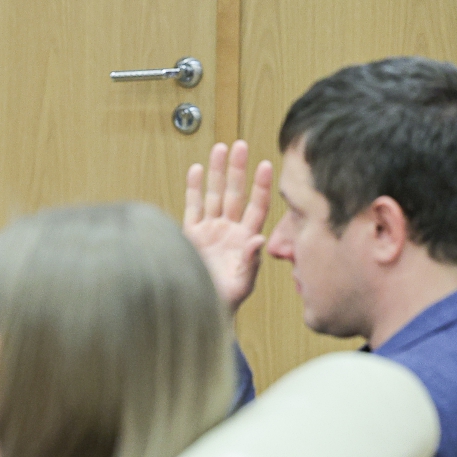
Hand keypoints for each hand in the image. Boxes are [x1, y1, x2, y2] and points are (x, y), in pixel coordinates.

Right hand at [184, 140, 272, 311]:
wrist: (199, 311)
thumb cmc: (224, 302)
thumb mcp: (242, 283)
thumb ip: (251, 261)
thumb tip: (259, 238)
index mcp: (245, 240)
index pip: (257, 207)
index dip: (261, 186)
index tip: (267, 165)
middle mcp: (228, 231)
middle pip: (235, 193)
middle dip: (238, 169)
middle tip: (240, 145)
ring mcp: (209, 231)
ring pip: (214, 195)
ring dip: (217, 172)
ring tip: (219, 148)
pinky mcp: (190, 235)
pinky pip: (192, 207)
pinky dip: (193, 188)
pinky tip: (196, 170)